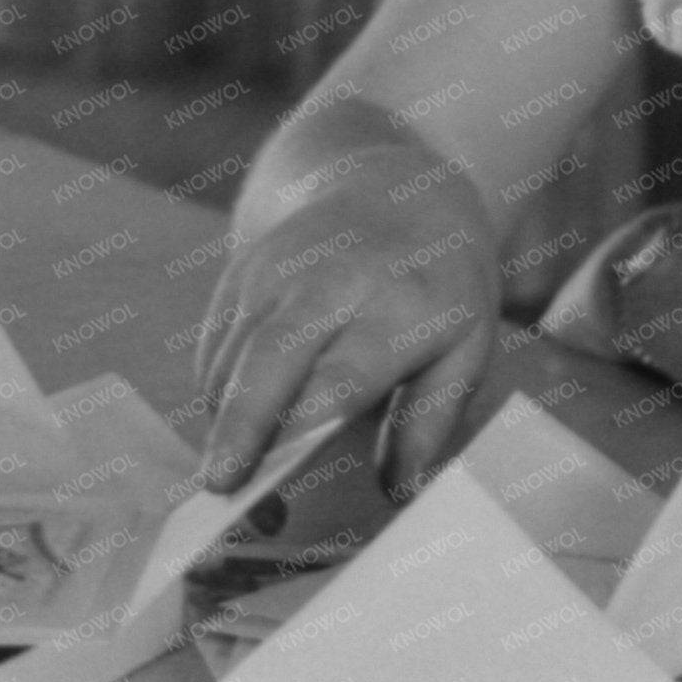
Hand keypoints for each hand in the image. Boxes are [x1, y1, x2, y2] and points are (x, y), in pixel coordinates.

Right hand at [194, 164, 502, 497]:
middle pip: (268, 357)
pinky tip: (236, 427)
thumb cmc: (440, 286)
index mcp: (398, 303)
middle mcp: (327, 281)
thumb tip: (394, 491)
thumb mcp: (466, 349)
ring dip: (223, 422)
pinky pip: (214, 344)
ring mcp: (275, 271)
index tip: (277, 476)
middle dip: (239, 425)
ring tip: (234, 478)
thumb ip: (429, 421)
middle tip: (220, 486)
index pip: (342, 371)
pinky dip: (217, 391)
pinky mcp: (241, 271)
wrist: (394, 190)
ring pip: (230, 356)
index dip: (304, 424)